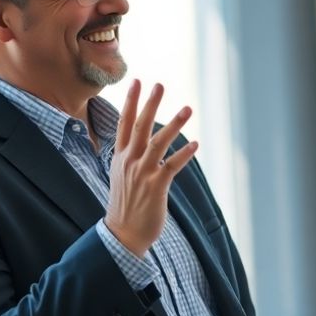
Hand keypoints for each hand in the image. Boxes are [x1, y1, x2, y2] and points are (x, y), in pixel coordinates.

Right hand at [105, 80, 197, 255]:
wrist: (123, 233)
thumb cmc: (125, 205)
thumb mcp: (121, 176)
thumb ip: (129, 157)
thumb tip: (138, 143)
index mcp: (120, 157)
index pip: (124, 123)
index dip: (131, 101)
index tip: (137, 82)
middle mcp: (129, 161)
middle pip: (140, 126)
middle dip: (150, 104)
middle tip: (160, 84)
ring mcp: (142, 173)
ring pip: (158, 142)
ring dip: (174, 124)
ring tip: (187, 108)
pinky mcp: (156, 186)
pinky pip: (172, 165)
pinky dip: (184, 154)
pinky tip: (195, 144)